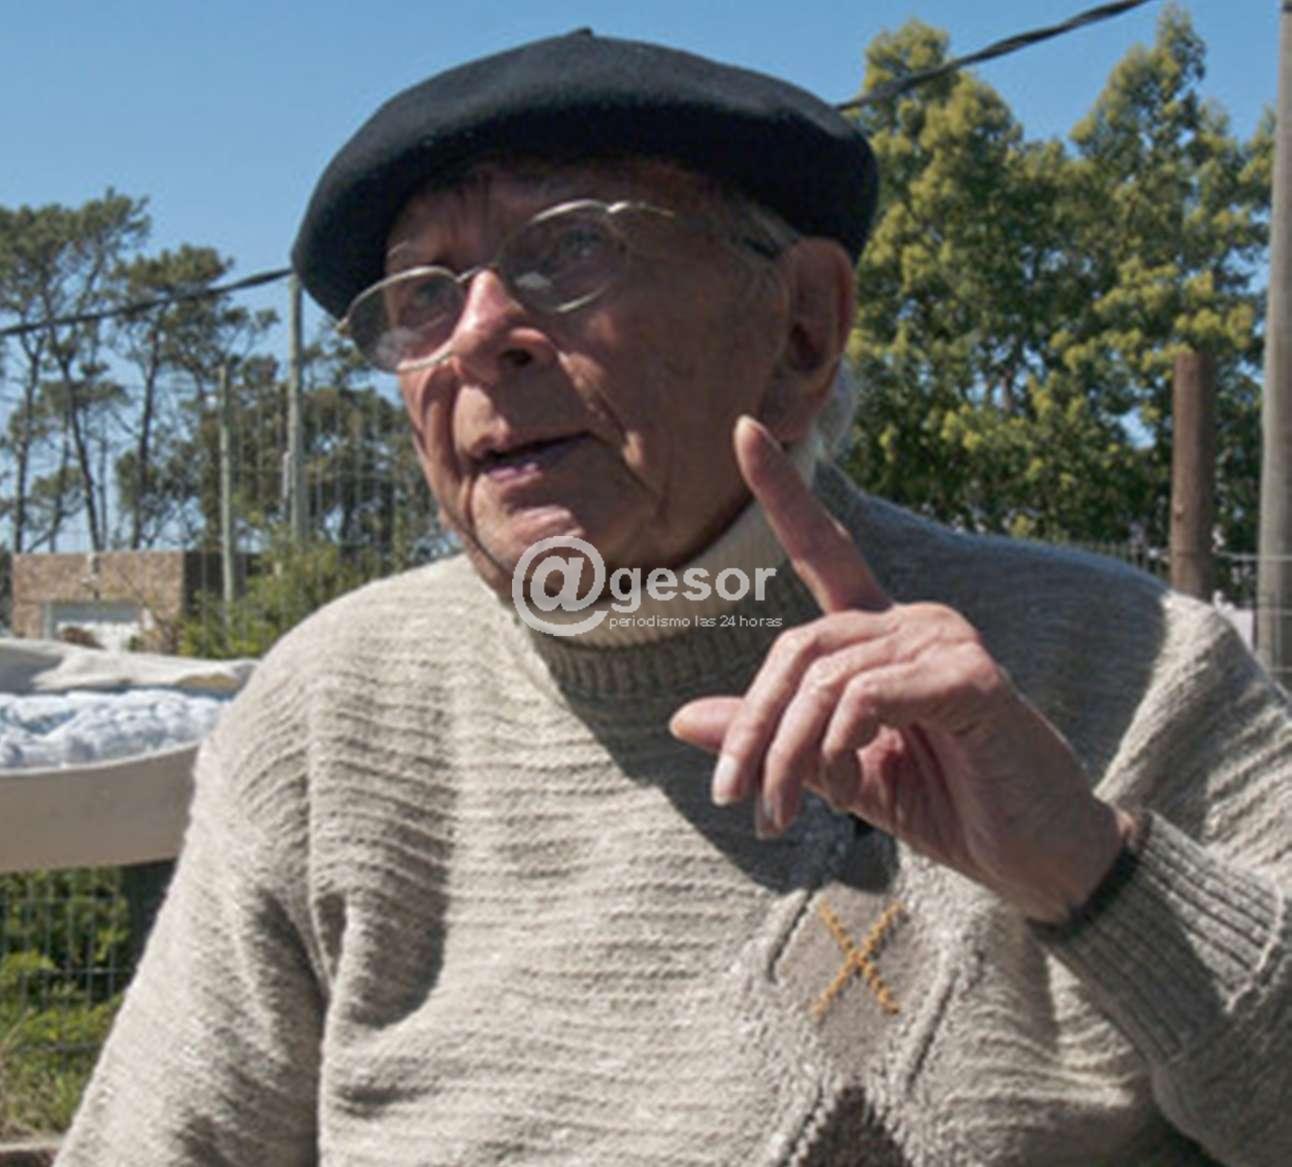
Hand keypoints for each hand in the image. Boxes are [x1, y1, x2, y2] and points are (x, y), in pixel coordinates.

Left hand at [669, 417, 1131, 922]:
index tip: (743, 430)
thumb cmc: (944, 803)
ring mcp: (947, 641)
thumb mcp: (837, 773)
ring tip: (779, 815)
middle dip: (753, 726)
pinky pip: (873, 694)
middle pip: (797, 646)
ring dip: (789, 754)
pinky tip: (847, 782)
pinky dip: (841, 742)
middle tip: (730, 797)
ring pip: (826, 679)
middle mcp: (913, 620)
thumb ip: (772, 741)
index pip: (823, 548)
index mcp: (881, 633)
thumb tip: (679, 717)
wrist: (1034, 853)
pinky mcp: (974, 679)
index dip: (781, 491)